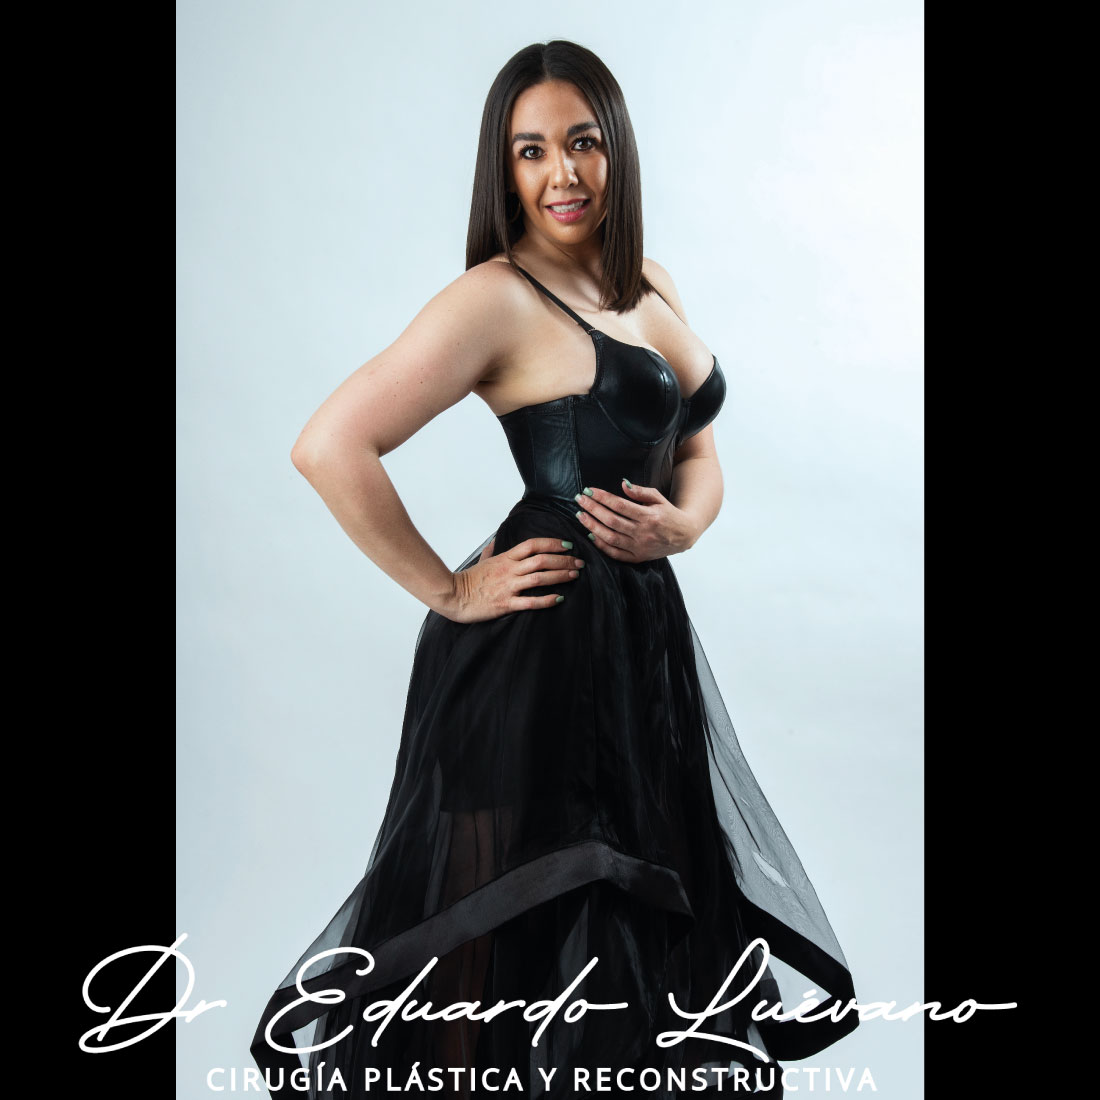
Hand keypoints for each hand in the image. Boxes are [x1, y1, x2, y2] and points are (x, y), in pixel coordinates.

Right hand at [442, 536, 584, 622]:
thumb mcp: (482, 561)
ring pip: (539, 578)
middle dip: (563, 560)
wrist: (453, 595)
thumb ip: (492, 550)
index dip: (552, 543)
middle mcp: (509, 570)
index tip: (567, 545)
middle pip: (542, 560)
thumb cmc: (468, 580)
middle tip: (579, 563)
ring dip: (560, 576)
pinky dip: (547, 600)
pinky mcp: (505, 604)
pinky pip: (530, 601)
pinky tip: (559, 598)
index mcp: (505, 558)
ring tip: (574, 576)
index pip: (533, 545)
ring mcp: (508, 586)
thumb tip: (496, 540)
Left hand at [573, 481, 699, 562]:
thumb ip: (640, 491)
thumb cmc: (668, 514)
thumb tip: (623, 483)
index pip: (620, 505)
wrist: (683, 535)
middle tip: (580, 500)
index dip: (602, 497)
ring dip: (592, 526)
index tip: (589, 490)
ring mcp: (639, 547)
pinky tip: (591, 534)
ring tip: (581, 515)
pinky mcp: (637, 558)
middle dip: (593, 509)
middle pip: (612, 520)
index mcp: (649, 516)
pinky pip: (615, 553)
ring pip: (610, 537)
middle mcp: (643, 532)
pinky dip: (601, 545)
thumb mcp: (658, 498)